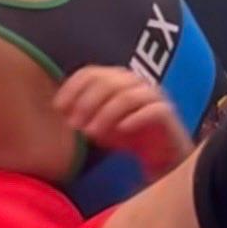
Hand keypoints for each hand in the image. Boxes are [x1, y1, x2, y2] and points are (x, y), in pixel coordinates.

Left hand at [53, 66, 192, 180]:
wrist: (160, 155)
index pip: (90, 73)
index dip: (72, 88)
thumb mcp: (96, 121)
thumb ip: (80, 111)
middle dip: (86, 103)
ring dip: (105, 114)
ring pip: (127, 97)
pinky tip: (121, 130)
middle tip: (74, 125)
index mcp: (115, 78)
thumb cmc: (125, 134)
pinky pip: (153, 110)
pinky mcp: (168, 114)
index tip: (58, 108)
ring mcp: (153, 96)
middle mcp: (134, 82)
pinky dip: (135, 119)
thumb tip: (59, 107)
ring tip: (91, 133)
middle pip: (106, 82)